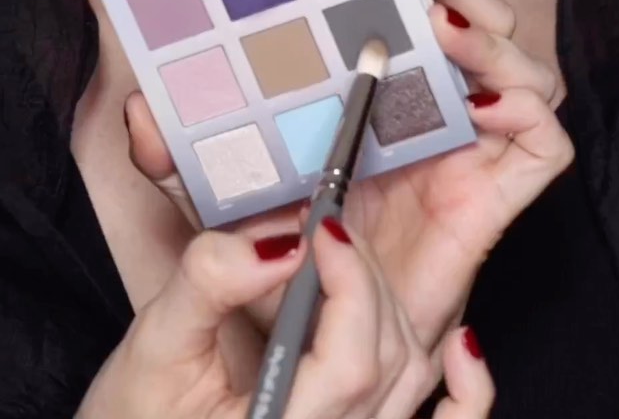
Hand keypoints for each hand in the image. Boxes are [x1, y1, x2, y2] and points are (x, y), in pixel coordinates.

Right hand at [76, 222, 493, 418]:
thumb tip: (274, 240)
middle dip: (361, 276)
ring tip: (350, 251)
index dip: (350, 281)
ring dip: (393, 305)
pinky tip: (462, 346)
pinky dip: (466, 396)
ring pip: (409, 377)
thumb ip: (207, 288)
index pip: (351, 360)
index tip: (322, 224)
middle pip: (386, 358)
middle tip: (323, 222)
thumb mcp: (153, 349)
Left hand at [127, 0, 571, 350]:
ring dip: (488, 30)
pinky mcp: (493, 202)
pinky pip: (541, 145)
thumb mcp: (219, 202)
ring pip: (517, 65)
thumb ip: (181, 160)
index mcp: (378, 94)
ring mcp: (467, 152)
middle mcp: (430, 112)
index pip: (413, 4)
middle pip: (473, 18)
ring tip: (437, 21)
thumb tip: (138, 114)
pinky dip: (525, 112)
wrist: (313, 356)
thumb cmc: (277, 264)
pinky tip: (474, 99)